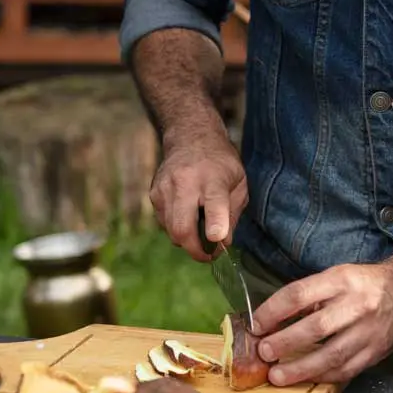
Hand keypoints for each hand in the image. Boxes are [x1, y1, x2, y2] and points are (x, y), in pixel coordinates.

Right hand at [149, 130, 248, 260]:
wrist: (190, 137)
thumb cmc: (220, 164)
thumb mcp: (239, 184)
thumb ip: (232, 215)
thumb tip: (222, 243)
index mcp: (213, 178)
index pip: (213, 204)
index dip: (215, 225)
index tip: (217, 240)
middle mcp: (185, 182)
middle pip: (182, 228)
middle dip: (195, 250)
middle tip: (208, 255)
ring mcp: (164, 188)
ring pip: (171, 231)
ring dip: (187, 240)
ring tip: (200, 230)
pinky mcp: (153, 194)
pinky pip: (164, 223)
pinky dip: (177, 226)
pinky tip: (187, 213)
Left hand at [252, 260, 392, 385]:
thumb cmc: (363, 285)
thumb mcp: (335, 277)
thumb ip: (307, 297)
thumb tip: (270, 321)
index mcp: (342, 280)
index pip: (299, 294)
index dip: (273, 311)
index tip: (256, 324)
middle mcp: (358, 305)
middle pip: (315, 327)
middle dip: (285, 343)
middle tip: (263, 352)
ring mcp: (369, 331)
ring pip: (331, 355)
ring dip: (300, 368)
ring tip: (277, 376)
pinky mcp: (376, 352)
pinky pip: (346, 370)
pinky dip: (322, 376)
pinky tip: (305, 378)